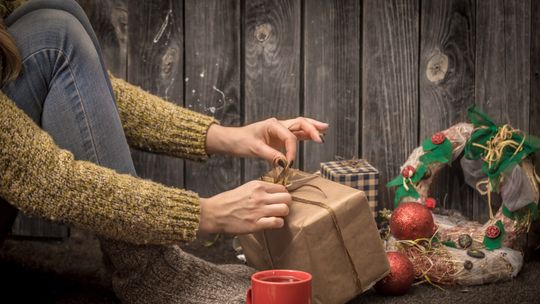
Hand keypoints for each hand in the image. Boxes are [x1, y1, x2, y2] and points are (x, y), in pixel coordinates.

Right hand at [198, 181, 290, 234]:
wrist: (214, 213)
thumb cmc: (228, 201)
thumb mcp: (245, 188)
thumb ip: (260, 189)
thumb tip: (274, 192)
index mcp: (258, 186)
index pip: (282, 188)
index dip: (282, 195)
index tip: (279, 199)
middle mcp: (260, 197)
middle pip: (287, 198)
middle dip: (286, 204)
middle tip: (280, 208)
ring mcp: (259, 210)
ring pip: (285, 210)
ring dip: (283, 214)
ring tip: (276, 216)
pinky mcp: (256, 224)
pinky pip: (277, 222)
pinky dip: (278, 223)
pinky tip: (272, 223)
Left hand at [206, 117, 327, 162]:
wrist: (232, 140)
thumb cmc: (241, 141)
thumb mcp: (254, 149)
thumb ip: (271, 155)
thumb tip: (284, 162)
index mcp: (272, 125)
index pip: (289, 136)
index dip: (292, 150)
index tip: (289, 163)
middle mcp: (278, 125)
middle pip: (300, 123)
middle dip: (312, 129)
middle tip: (321, 138)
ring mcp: (280, 130)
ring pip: (300, 126)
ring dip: (312, 128)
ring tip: (324, 129)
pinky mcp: (279, 137)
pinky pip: (295, 134)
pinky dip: (305, 135)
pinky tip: (314, 136)